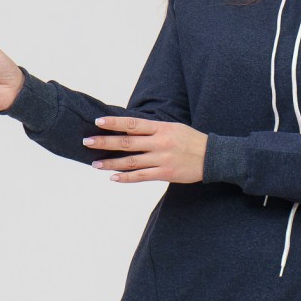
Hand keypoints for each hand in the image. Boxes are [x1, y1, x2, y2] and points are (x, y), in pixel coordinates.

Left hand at [84, 115, 208, 183]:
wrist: (213, 157)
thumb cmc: (191, 141)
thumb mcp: (173, 127)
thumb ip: (153, 129)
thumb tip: (129, 130)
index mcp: (161, 128)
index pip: (132, 124)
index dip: (114, 123)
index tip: (98, 122)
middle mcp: (159, 142)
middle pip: (127, 142)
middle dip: (105, 142)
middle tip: (87, 142)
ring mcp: (162, 159)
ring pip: (131, 161)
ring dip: (111, 163)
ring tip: (95, 164)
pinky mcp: (166, 173)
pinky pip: (142, 176)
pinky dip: (126, 177)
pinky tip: (114, 178)